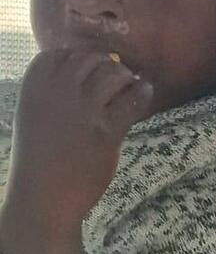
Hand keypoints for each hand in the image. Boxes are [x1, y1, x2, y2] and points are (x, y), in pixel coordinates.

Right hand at [5, 47, 152, 226]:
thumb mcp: (34, 117)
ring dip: (125, 78)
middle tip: (113, 78)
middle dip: (106, 66)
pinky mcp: (107, 130)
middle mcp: (58, 93)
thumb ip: (54, 92)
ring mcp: (84, 110)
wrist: (43, 200)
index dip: (79, 58)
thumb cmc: (38, 159)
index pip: (61, 53)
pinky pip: (133, 99)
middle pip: (91, 59)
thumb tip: (90, 67)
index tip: (88, 71)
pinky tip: (144, 93)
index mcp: (34, 88)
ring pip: (114, 74)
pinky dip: (142, 93)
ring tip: (128, 86)